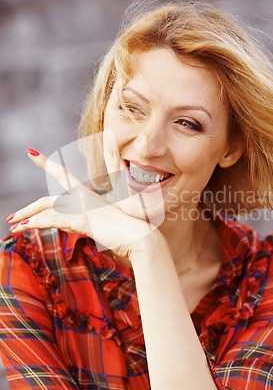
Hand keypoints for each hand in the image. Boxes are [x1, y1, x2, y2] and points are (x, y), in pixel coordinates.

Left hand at [6, 149, 160, 259]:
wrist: (142, 237)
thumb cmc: (132, 230)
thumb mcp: (113, 222)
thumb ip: (100, 219)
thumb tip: (95, 223)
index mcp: (89, 196)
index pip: (63, 175)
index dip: (46, 163)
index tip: (31, 153)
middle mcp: (82, 198)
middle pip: (48, 198)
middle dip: (28, 207)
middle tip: (12, 216)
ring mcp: (82, 208)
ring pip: (46, 209)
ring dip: (26, 217)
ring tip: (12, 227)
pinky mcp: (81, 219)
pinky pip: (51, 219)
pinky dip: (34, 223)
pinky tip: (22, 228)